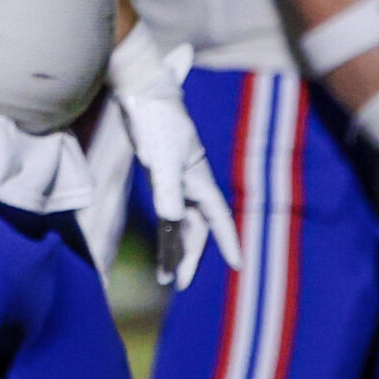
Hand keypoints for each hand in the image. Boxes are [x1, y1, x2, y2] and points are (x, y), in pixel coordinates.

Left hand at [106, 32, 241, 287]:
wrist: (141, 95)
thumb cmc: (157, 123)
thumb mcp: (161, 158)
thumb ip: (167, 189)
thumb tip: (172, 218)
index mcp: (199, 179)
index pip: (218, 217)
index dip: (227, 241)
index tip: (237, 265)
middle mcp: (191, 182)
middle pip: (198, 226)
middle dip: (192, 255)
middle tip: (181, 283)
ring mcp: (175, 179)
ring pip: (182, 221)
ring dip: (176, 246)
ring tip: (167, 275)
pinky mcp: (159, 175)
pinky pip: (167, 211)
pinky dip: (165, 230)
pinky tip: (159, 246)